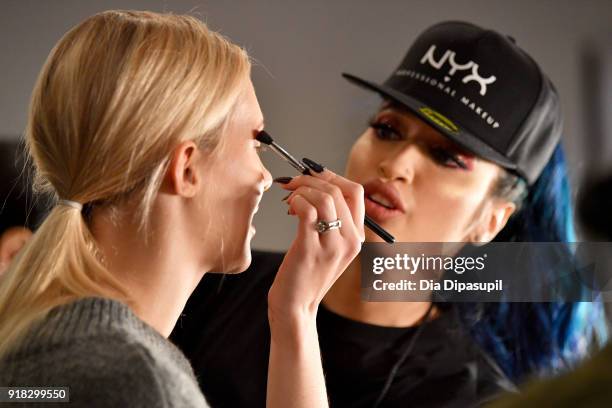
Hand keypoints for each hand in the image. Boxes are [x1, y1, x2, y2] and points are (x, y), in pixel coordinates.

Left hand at [267, 163, 364, 330]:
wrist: (295, 307)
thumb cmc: (306, 273)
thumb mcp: (328, 247)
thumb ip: (330, 220)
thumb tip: (316, 184)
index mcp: (357, 237)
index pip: (356, 191)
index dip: (332, 176)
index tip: (312, 174)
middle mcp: (350, 241)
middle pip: (339, 190)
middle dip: (311, 179)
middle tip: (292, 183)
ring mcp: (332, 247)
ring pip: (325, 198)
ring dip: (302, 190)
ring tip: (289, 200)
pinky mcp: (311, 250)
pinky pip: (308, 211)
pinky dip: (296, 202)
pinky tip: (289, 209)